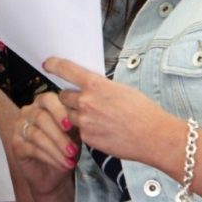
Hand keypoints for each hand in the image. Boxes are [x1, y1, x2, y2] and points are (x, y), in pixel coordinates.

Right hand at [12, 93, 79, 196]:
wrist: (55, 173)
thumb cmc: (65, 147)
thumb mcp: (74, 133)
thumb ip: (74, 123)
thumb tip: (80, 119)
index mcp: (43, 103)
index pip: (48, 99)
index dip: (59, 111)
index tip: (71, 126)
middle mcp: (28, 112)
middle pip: (41, 117)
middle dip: (59, 136)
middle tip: (73, 150)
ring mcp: (19, 127)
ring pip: (36, 135)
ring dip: (56, 149)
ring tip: (69, 160)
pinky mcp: (16, 145)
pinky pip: (32, 149)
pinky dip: (49, 158)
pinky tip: (61, 165)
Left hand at [44, 57, 179, 165]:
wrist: (153, 137)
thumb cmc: (144, 111)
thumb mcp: (122, 89)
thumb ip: (101, 88)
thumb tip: (91, 88)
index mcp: (95, 85)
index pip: (67, 70)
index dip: (54, 65)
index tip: (47, 64)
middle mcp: (86, 101)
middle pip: (63, 96)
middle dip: (70, 98)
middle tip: (84, 102)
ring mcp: (84, 121)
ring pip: (69, 115)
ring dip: (77, 115)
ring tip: (98, 118)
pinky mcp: (87, 137)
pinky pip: (78, 131)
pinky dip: (86, 130)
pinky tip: (103, 130)